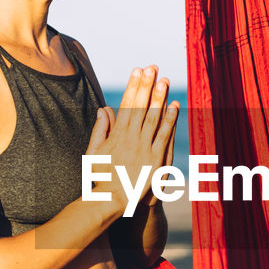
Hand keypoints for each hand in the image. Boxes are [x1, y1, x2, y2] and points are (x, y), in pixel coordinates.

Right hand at [84, 66, 178, 213]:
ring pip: (154, 118)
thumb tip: (103, 109)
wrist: (114, 200)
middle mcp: (131, 138)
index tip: (137, 71)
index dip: (133, 86)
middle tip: (153, 68)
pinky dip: (170, 120)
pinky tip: (175, 105)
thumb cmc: (102, 177)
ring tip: (164, 80)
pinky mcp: (155, 159)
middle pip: (141, 106)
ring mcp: (144, 148)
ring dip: (159, 98)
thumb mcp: (94, 152)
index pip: (126, 104)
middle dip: (147, 85)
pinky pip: (164, 135)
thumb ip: (100, 130)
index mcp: (116, 134)